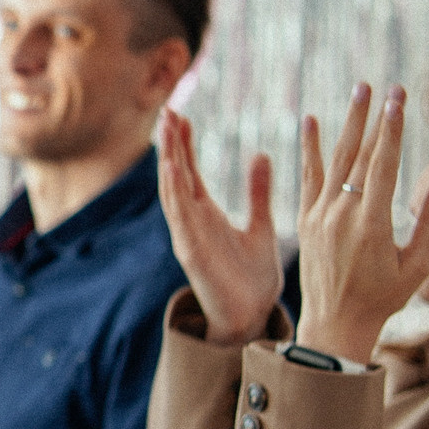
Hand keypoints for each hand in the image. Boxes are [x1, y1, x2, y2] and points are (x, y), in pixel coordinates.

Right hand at [157, 108, 281, 345]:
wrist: (254, 317)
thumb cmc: (255, 279)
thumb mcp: (262, 226)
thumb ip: (259, 193)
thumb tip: (261, 155)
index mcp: (208, 216)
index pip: (190, 172)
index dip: (184, 144)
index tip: (181, 115)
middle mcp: (193, 223)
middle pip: (176, 176)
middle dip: (171, 145)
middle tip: (167, 110)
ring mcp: (188, 237)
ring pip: (172, 192)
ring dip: (168, 161)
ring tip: (166, 131)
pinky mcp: (191, 252)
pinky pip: (179, 218)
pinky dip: (173, 193)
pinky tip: (172, 169)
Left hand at [293, 84, 428, 364]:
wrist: (335, 322)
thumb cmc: (384, 297)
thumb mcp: (416, 266)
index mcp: (371, 225)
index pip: (383, 165)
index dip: (391, 130)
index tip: (398, 100)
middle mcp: (341, 214)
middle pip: (359, 156)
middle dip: (372, 118)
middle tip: (381, 86)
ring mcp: (319, 216)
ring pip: (334, 161)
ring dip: (346, 124)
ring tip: (358, 92)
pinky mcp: (306, 219)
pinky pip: (308, 177)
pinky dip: (310, 148)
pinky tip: (311, 121)